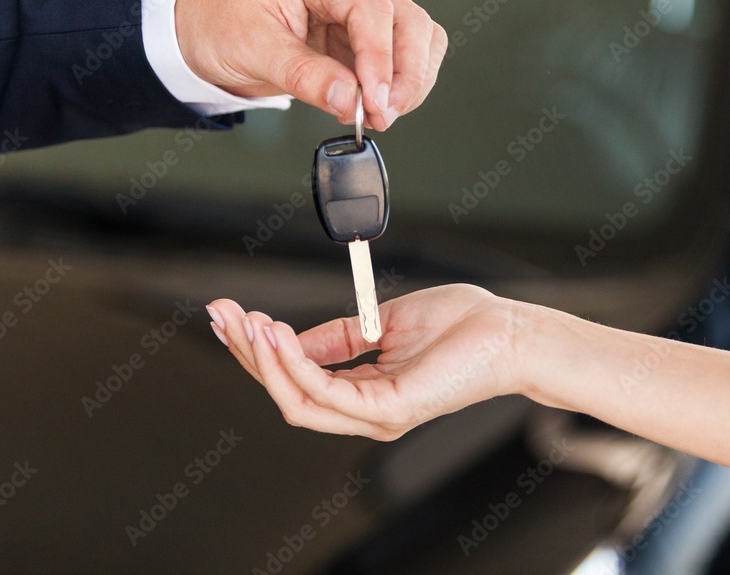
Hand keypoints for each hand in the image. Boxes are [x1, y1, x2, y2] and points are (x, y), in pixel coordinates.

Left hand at [175, 0, 447, 129]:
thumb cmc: (217, 21)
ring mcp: (354, 8)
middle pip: (407, 20)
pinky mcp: (356, 36)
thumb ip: (305, 76)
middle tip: (384, 115)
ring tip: (382, 114)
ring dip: (409, 79)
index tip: (374, 101)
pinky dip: (397, 83)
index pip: (371, 8)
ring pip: (414, 36)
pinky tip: (377, 105)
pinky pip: (397, 55)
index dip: (380, 58)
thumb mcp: (254, 50)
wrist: (198, 27)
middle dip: (405, 72)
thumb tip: (351, 101)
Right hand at [206, 285, 525, 439]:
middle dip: (247, 354)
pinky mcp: (389, 410)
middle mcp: (366, 410)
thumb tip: (293, 338)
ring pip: (296, 399)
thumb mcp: (383, 322)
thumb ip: (339, 336)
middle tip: (220, 315)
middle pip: (286, 392)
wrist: (510, 330)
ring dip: (262, 360)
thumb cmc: (464, 325)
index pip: (298, 379)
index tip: (233, 314)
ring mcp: (376, 416)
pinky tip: (276, 334)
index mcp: (366, 390)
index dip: (259, 349)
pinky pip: (326, 393)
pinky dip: (294, 364)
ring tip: (243, 322)